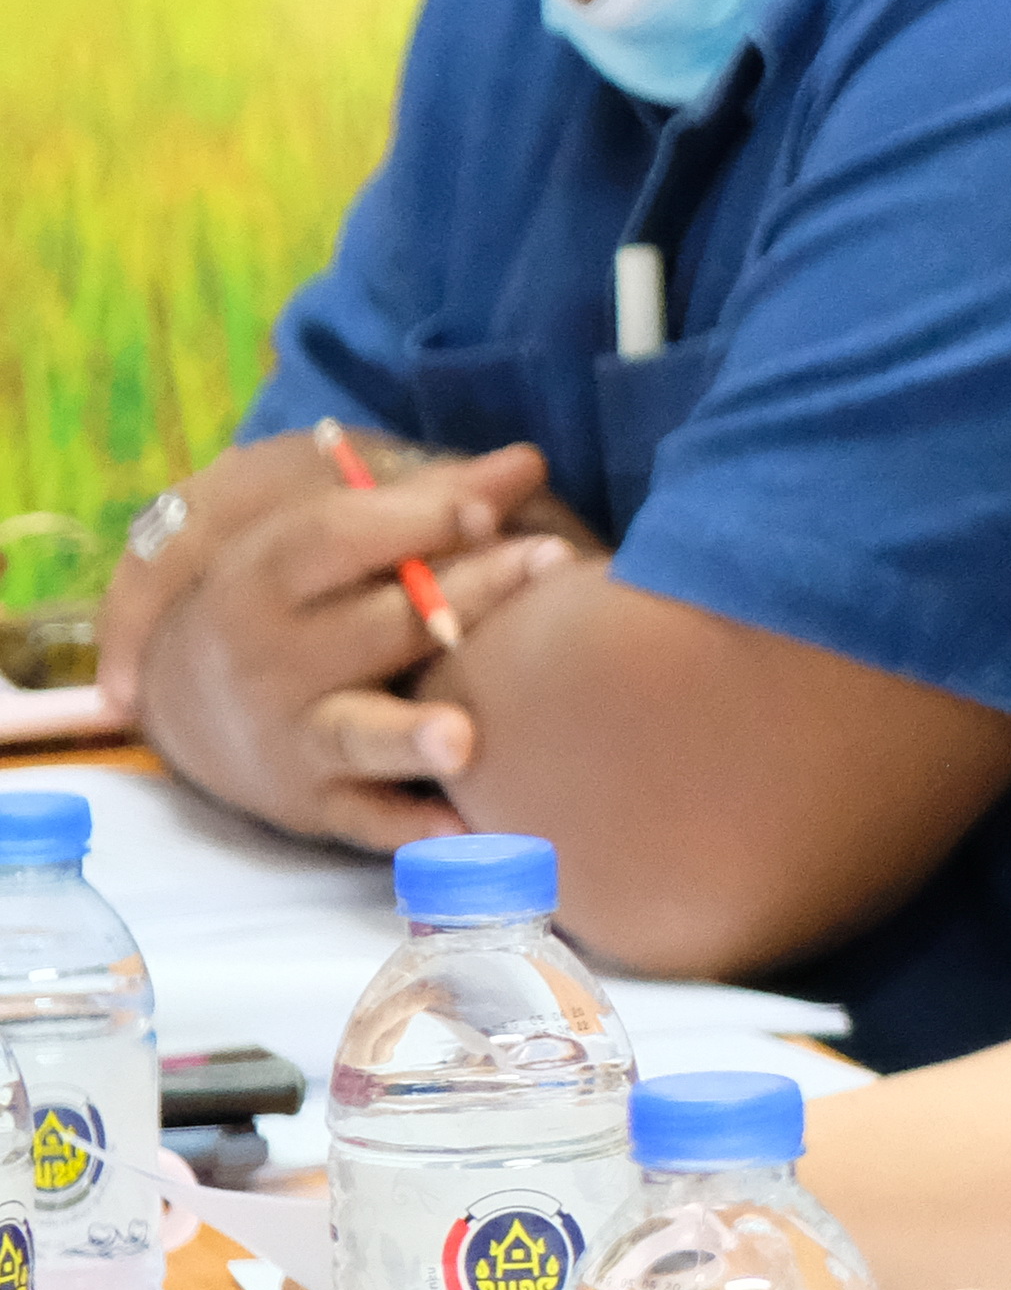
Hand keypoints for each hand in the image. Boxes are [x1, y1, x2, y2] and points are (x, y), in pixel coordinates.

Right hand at [120, 442, 570, 845]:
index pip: (336, 539)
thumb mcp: (330, 538)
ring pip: (355, 733)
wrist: (183, 704)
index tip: (488, 506)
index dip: (415, 519)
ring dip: (409, 737)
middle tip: (547, 560)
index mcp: (264, 577)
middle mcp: (270, 660)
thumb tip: (527, 461)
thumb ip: (428, 501)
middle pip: (376, 624)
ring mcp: (293, 736)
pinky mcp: (317, 805)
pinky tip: (466, 828)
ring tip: (464, 739)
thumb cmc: (298, 598)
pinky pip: (370, 820)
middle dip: (462, 594)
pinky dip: (414, 827)